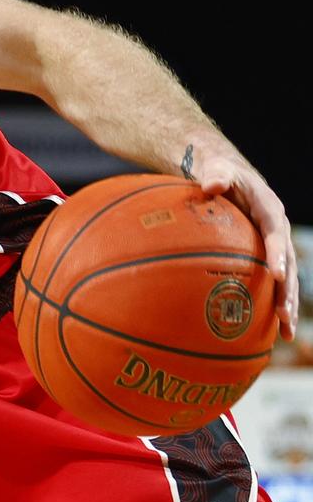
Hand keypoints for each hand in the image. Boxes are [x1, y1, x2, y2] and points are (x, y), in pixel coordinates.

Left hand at [191, 153, 297, 340]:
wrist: (222, 173)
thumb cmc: (216, 171)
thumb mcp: (216, 169)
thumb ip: (216, 175)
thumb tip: (211, 185)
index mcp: (268, 207)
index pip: (276, 231)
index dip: (278, 253)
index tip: (276, 275)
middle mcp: (277, 228)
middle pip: (288, 262)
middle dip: (288, 290)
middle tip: (284, 315)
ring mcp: (273, 243)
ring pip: (286, 277)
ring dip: (286, 303)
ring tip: (286, 332)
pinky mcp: (264, 254)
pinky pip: (271, 280)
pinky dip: (271, 301)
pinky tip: (268, 330)